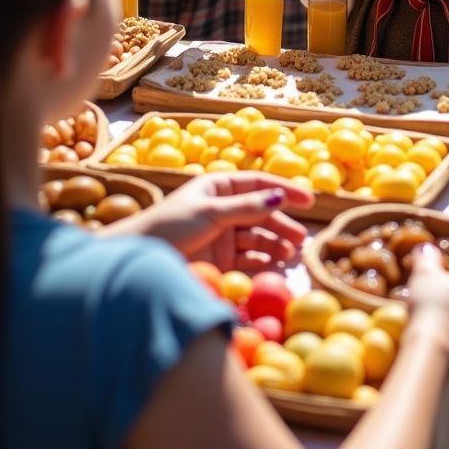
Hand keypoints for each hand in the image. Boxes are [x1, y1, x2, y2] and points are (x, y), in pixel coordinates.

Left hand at [110, 171, 313, 269]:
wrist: (139, 261)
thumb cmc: (170, 227)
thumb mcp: (210, 212)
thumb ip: (247, 207)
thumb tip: (280, 195)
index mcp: (218, 187)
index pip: (258, 184)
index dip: (284, 189)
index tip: (309, 200)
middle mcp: (223, 208)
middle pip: (261, 212)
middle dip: (282, 223)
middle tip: (301, 238)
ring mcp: (222, 235)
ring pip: (257, 236)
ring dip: (275, 243)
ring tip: (291, 253)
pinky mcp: (221, 260)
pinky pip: (248, 258)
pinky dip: (263, 261)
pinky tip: (274, 264)